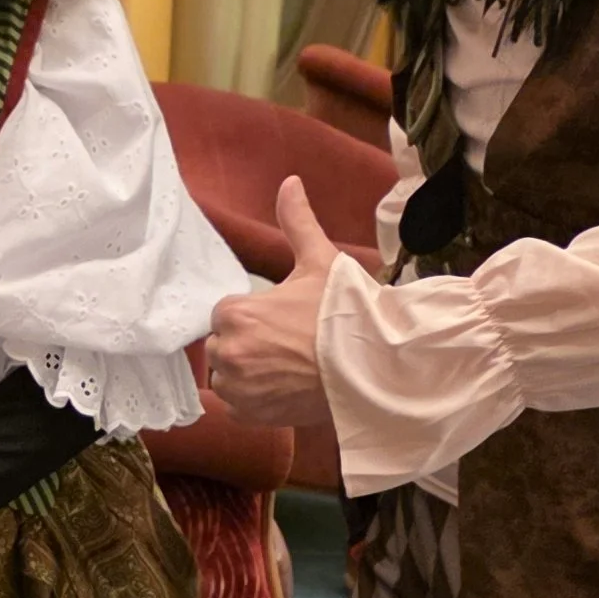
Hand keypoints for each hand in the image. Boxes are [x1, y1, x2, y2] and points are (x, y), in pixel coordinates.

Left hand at [205, 173, 339, 425]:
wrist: (375, 368)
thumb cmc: (347, 313)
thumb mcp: (320, 262)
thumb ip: (297, 222)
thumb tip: (290, 182)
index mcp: (236, 313)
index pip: (226, 314)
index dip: (254, 316)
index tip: (282, 321)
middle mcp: (229, 353)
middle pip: (223, 346)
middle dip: (247, 344)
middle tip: (287, 345)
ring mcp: (239, 388)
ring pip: (228, 377)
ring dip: (247, 374)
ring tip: (287, 367)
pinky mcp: (251, 415)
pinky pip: (237, 407)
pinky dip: (254, 400)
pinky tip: (283, 387)